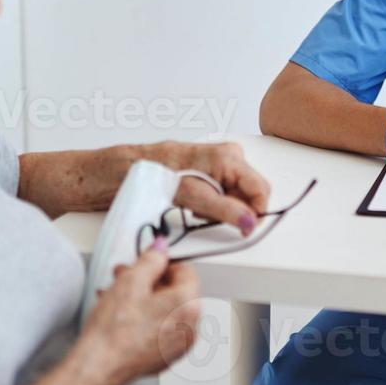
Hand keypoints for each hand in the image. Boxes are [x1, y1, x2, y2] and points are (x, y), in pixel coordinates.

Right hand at [80, 245, 202, 384]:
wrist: (100, 366)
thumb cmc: (115, 330)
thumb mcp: (131, 281)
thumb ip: (151, 259)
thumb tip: (160, 249)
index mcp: (189, 305)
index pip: (185, 270)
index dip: (162, 262)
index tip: (145, 262)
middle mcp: (191, 327)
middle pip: (175, 291)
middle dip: (149, 281)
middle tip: (125, 277)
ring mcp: (179, 345)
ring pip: (165, 310)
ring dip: (143, 299)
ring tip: (116, 297)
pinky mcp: (165, 357)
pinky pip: (159, 329)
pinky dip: (144, 320)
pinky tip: (121, 317)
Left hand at [151, 141, 271, 235]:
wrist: (124, 167)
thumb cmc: (150, 171)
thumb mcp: (189, 194)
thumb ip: (222, 208)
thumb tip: (248, 220)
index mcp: (228, 157)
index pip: (260, 189)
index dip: (255, 213)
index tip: (243, 229)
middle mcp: (227, 155)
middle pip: (249, 192)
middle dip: (235, 210)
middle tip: (209, 217)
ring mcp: (218, 161)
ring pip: (235, 194)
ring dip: (220, 209)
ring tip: (196, 210)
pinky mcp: (208, 169)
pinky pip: (222, 192)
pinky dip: (211, 204)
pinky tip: (194, 205)